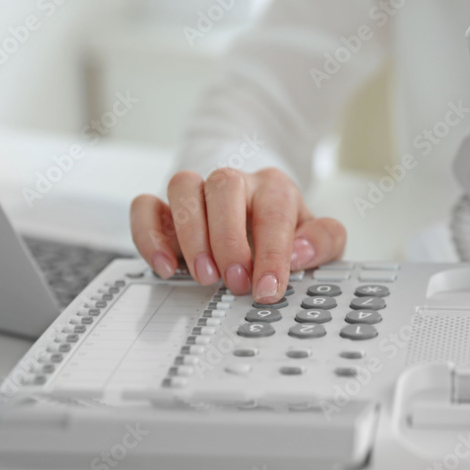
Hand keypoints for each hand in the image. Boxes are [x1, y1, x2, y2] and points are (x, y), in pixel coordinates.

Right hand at [130, 167, 346, 302]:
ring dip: (191, 234)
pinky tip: (164, 266)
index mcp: (274, 187)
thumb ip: (324, 241)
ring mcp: (197, 191)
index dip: (272, 252)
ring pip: (183, 186)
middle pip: (224, 184)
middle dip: (229, 239)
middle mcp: (234, 182)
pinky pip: (145, 205)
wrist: (254, 213)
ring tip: (204, 276)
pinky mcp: (165, 207)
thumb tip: (301, 252)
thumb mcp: (317, 238)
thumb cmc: (284, 231)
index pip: (274, 209)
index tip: (268, 288)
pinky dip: (149, 235)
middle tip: (236, 283)